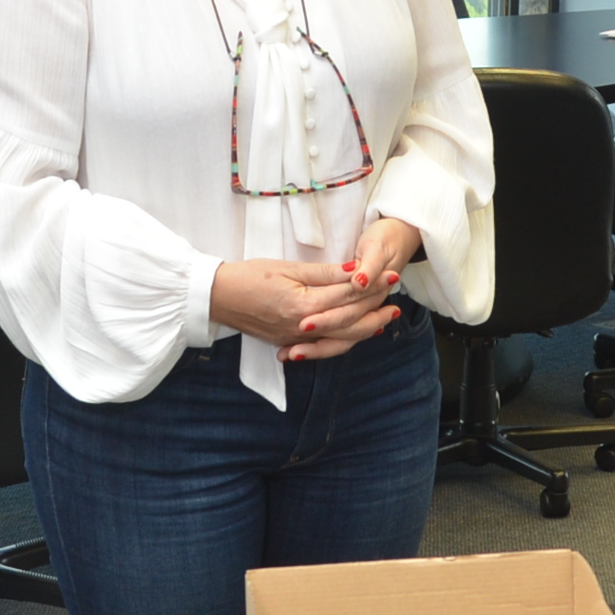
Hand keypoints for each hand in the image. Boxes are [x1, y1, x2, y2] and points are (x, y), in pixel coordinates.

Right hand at [212, 258, 403, 363]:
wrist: (219, 297)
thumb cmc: (250, 277)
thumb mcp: (288, 268)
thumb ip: (324, 273)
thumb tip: (355, 271)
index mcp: (305, 305)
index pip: (349, 295)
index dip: (373, 284)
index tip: (392, 274)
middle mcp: (305, 327)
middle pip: (352, 321)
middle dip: (376, 307)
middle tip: (396, 294)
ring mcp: (297, 338)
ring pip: (342, 339)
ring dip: (366, 328)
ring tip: (385, 318)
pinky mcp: (291, 342)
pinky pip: (326, 345)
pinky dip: (345, 339)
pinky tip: (356, 333)